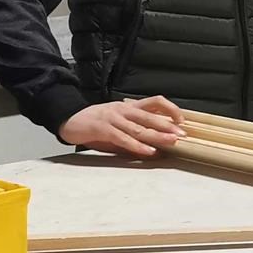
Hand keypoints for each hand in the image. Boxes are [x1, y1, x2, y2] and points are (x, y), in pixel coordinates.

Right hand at [58, 96, 184, 157]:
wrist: (69, 119)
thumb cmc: (96, 123)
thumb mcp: (118, 123)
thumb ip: (134, 130)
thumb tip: (155, 143)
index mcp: (129, 106)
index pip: (155, 102)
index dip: (170, 109)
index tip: (182, 119)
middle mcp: (124, 110)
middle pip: (150, 115)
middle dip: (168, 125)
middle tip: (183, 133)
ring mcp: (113, 118)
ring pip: (139, 127)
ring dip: (157, 135)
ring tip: (171, 141)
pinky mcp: (103, 129)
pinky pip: (123, 138)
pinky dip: (137, 145)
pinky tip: (148, 150)